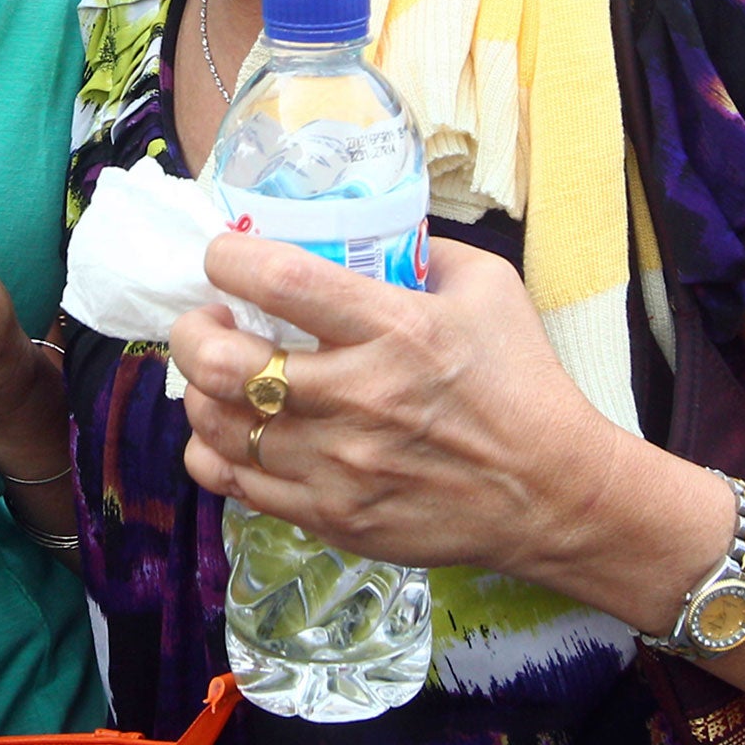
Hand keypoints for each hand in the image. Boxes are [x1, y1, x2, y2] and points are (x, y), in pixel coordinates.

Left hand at [171, 233, 621, 573]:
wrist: (553, 493)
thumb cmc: (521, 380)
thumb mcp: (487, 287)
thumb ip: (420, 248)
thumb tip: (363, 227)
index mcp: (394, 329)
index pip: (278, 281)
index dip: (228, 258)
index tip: (224, 255)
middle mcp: (357, 397)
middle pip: (221, 363)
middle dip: (192, 331)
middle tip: (208, 319)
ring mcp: (339, 466)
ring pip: (216, 426)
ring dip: (199, 390)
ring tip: (218, 373)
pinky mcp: (332, 517)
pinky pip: (234, 484)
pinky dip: (214, 451)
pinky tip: (233, 429)